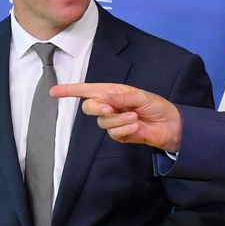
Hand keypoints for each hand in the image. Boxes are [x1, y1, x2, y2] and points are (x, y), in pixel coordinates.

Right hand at [51, 82, 181, 151]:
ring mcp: (114, 121)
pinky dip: (125, 129)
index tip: (53, 91)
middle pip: (89, 107)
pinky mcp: (120, 135)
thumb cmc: (157, 106)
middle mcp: (110, 106)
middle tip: (110, 108)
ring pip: (102, 122)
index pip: (88, 90)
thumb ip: (119, 96)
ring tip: (135, 117)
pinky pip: (113, 133)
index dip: (70, 90)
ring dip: (118, 120)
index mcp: (114, 92)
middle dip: (96, 107)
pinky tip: (136, 126)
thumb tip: (100, 97)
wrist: (171, 125)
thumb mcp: (139, 96)